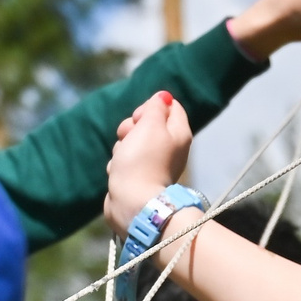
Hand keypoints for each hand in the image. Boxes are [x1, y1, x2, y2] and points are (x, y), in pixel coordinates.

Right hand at [104, 91, 195, 238]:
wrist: (132, 203)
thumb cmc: (142, 162)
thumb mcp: (150, 125)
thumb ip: (156, 107)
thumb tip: (163, 97)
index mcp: (179, 133)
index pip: (170, 106)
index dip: (151, 107)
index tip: (142, 118)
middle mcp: (170, 148)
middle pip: (147, 122)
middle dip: (131, 127)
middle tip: (130, 138)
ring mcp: (154, 163)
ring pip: (131, 141)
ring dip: (122, 146)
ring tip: (125, 160)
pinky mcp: (138, 176)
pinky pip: (125, 160)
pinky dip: (120, 164)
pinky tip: (120, 172)